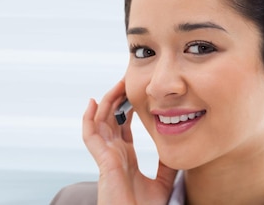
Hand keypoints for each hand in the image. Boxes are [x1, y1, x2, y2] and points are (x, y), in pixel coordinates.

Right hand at [82, 79, 177, 204]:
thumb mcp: (163, 182)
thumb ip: (166, 165)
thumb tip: (175, 149)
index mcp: (125, 158)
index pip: (123, 127)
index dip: (127, 109)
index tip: (135, 93)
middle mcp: (113, 154)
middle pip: (111, 119)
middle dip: (117, 99)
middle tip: (127, 81)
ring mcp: (106, 156)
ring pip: (100, 121)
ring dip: (107, 101)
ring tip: (117, 84)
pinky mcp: (103, 160)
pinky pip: (90, 135)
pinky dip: (88, 118)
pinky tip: (93, 102)